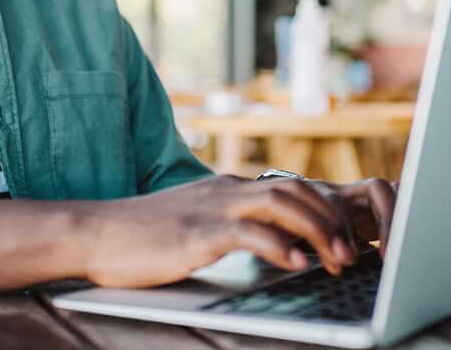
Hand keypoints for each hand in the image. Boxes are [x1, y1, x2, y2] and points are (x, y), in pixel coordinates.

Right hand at [78, 175, 383, 288]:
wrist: (98, 231)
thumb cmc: (145, 234)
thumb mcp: (196, 222)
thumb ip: (230, 224)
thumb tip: (271, 242)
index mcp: (227, 189)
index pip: (290, 187)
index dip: (324, 211)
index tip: (344, 240)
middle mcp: (225, 190)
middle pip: (294, 190)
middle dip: (330, 219)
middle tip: (352, 254)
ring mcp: (211, 208)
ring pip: (279, 202)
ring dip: (316, 229)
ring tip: (337, 259)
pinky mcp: (196, 232)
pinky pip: (246, 231)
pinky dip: (277, 244)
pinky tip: (295, 263)